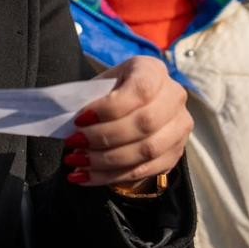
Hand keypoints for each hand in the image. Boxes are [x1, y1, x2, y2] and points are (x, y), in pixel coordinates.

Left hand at [61, 56, 191, 187]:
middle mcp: (174, 96)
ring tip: (77, 161)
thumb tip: (68, 124)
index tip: (80, 119)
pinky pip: (146, 170)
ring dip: (107, 160)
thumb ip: (88, 99)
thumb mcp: (99, 86)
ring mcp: (180, 126)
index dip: (109, 108)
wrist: (132, 106)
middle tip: (74, 142)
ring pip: (147, 150)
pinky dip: (112, 176)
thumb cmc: (110, 92)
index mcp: (153, 71)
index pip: (140, 90)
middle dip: (104, 137)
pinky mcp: (175, 152)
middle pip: (145, 123)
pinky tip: (86, 176)